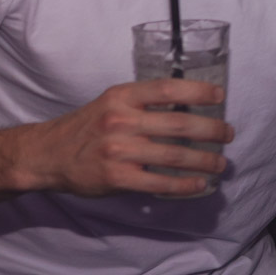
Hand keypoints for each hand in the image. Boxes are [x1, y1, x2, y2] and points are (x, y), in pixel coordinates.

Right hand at [16, 79, 232, 198]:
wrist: (47, 154)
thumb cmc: (86, 127)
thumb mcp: (111, 103)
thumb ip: (143, 103)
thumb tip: (188, 107)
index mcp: (122, 97)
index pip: (168, 89)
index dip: (198, 92)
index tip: (219, 97)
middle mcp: (122, 120)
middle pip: (179, 125)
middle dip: (211, 131)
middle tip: (228, 135)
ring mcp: (119, 150)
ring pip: (175, 156)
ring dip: (204, 160)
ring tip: (220, 163)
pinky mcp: (117, 177)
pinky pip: (160, 182)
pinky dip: (185, 185)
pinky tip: (199, 184)